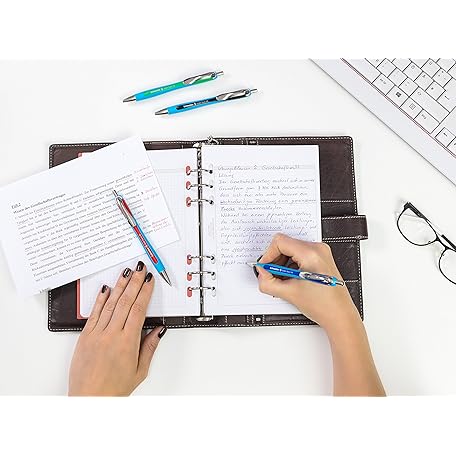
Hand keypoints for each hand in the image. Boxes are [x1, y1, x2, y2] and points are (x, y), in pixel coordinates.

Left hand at [68, 261, 165, 395]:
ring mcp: (97, 334)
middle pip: (126, 302)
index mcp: (127, 342)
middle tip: (140, 270)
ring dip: (119, 286)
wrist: (88, 399)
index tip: (149, 281)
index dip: (145, 293)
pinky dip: (101, 300)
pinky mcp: (85, 336)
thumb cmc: (113, 389)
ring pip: (110, 304)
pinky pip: (95, 314)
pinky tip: (106, 289)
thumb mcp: (139, 371)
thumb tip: (158, 330)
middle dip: (134, 283)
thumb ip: (149, 347)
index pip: (139, 310)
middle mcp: (111, 335)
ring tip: (126, 273)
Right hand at [257, 233, 358, 330]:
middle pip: (286, 244)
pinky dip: (291, 265)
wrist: (340, 315)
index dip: (268, 255)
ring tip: (284, 280)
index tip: (265, 267)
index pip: (280, 242)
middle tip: (272, 275)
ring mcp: (321, 252)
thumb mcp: (289, 293)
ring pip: (291, 249)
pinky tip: (292, 279)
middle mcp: (318, 249)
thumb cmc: (324, 305)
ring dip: (283, 263)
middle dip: (275, 260)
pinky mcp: (321, 258)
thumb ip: (268, 282)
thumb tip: (261, 273)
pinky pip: (300, 254)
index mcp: (311, 254)